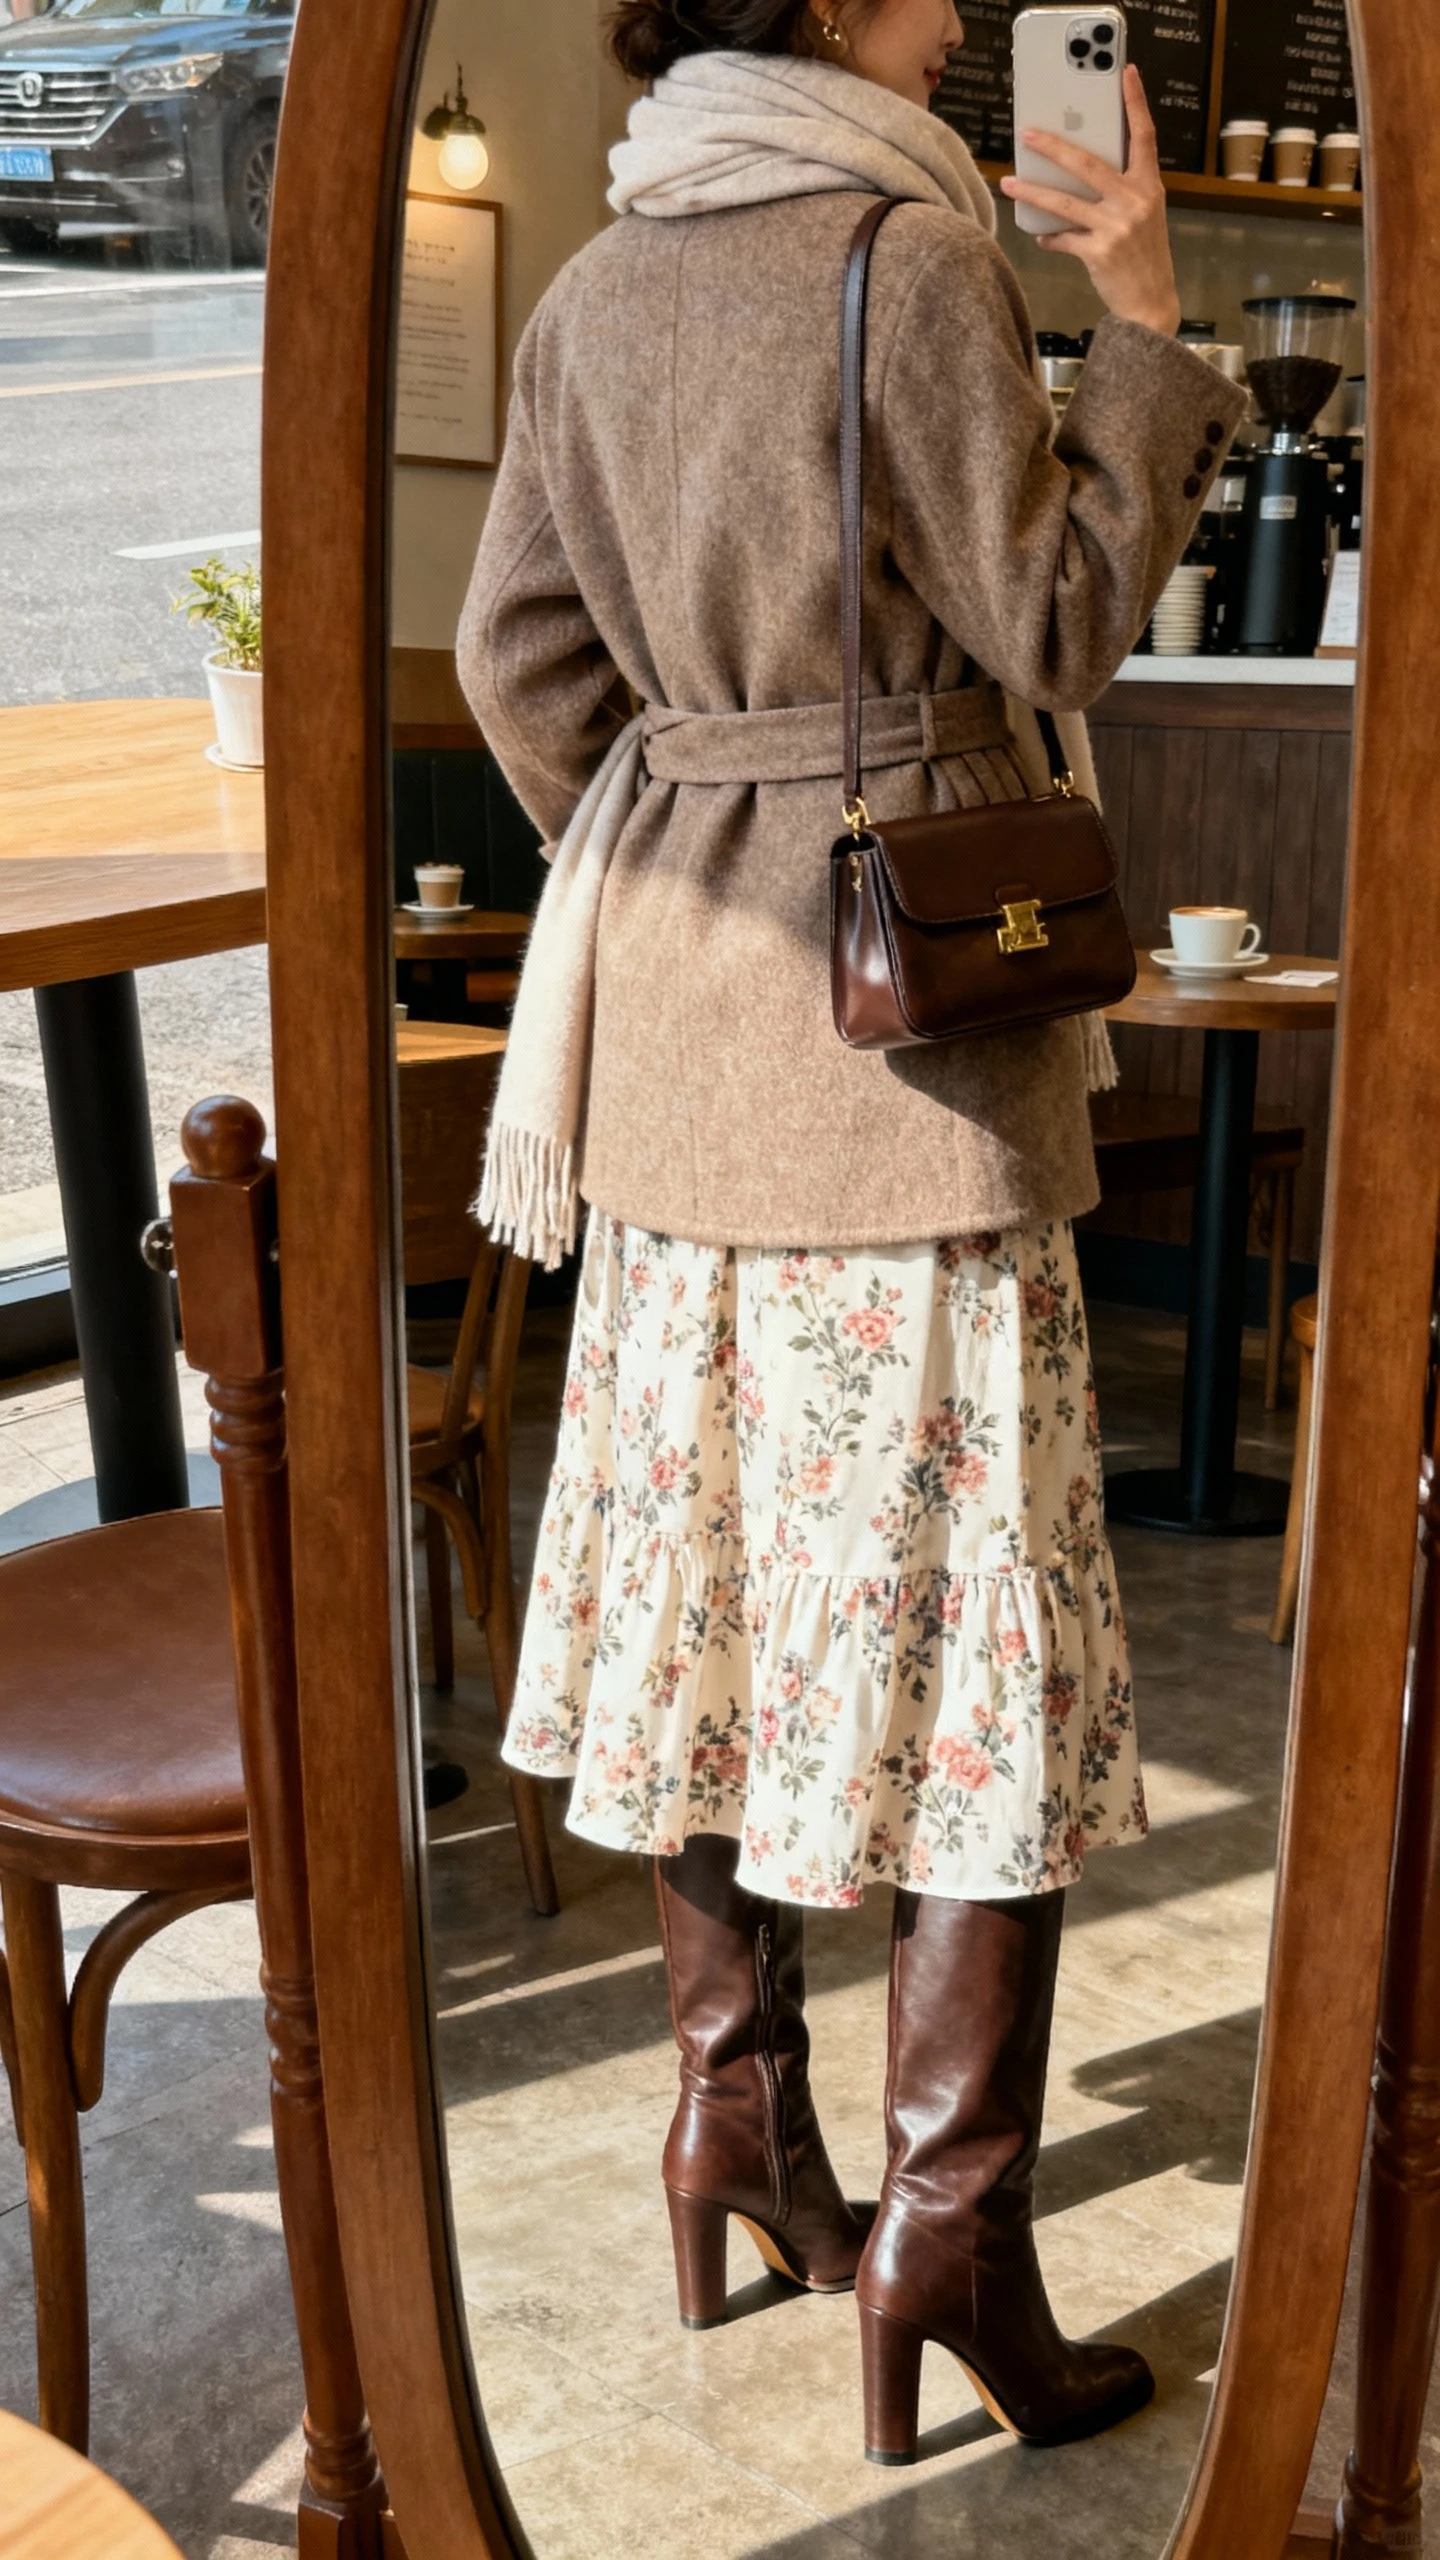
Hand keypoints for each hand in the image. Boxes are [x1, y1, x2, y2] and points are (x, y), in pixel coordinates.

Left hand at [1000, 65, 1181, 335]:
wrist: (1151, 304)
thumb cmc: (1144, 256)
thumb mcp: (1143, 215)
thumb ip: (1120, 190)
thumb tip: (1077, 172)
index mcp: (1148, 186)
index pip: (1145, 136)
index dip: (1136, 103)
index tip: (1127, 73)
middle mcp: (1135, 202)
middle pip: (1088, 164)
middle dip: (1054, 146)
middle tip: (1028, 133)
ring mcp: (1116, 227)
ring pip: (1065, 202)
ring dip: (1033, 191)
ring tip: (1009, 182)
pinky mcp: (1099, 253)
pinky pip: (1063, 238)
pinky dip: (1049, 236)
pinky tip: (1039, 234)